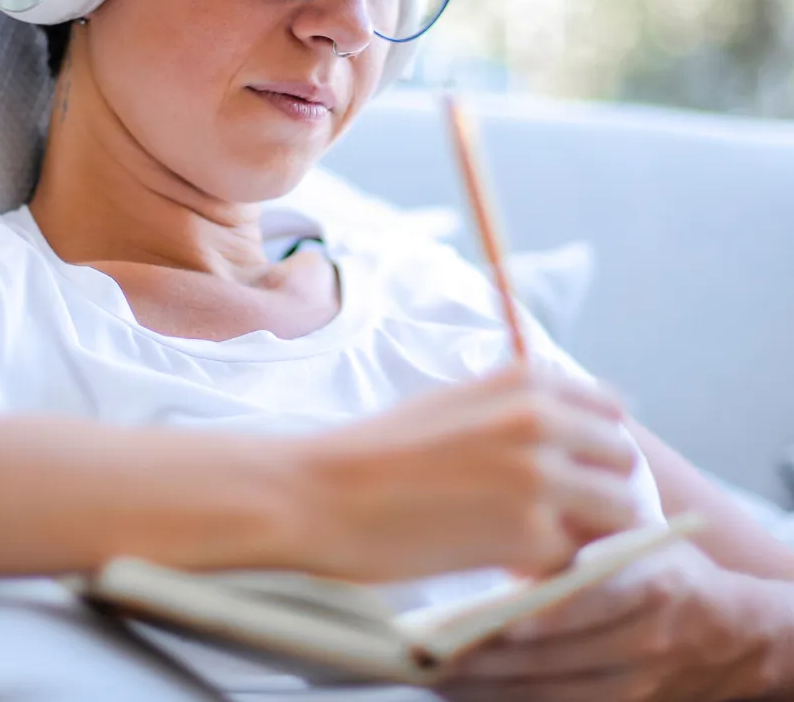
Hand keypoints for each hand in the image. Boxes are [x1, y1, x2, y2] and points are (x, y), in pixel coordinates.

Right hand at [290, 362, 643, 582]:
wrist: (325, 493)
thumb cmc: (378, 450)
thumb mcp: (455, 405)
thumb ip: (515, 411)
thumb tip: (567, 439)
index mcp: (523, 380)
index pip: (608, 409)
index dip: (593, 447)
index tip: (574, 471)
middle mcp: (543, 418)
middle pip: (622, 461)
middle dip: (601, 491)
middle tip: (560, 517)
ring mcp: (542, 476)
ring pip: (618, 513)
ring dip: (588, 533)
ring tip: (537, 544)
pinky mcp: (531, 534)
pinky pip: (575, 559)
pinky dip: (551, 568)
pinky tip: (505, 564)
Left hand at [440, 540, 770, 701]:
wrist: (732, 633)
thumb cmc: (667, 568)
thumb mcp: (635, 534)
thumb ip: (580, 534)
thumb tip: (503, 529)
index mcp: (647, 585)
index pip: (584, 603)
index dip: (535, 614)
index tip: (486, 617)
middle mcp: (641, 641)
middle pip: (550, 657)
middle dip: (481, 655)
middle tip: (423, 645)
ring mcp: (632, 685)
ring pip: (545, 693)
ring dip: (482, 688)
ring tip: (428, 673)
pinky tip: (462, 695)